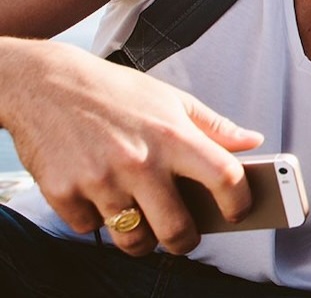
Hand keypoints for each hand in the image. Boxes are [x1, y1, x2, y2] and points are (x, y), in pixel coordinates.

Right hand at [2, 39, 262, 256]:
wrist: (44, 83)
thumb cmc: (112, 92)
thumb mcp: (170, 99)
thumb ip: (214, 126)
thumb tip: (253, 141)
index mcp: (173, 136)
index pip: (225, 178)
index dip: (239, 203)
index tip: (238, 211)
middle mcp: (139, 161)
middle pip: (178, 230)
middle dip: (186, 241)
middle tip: (184, 234)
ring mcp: (100, 180)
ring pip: (134, 240)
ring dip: (141, 239)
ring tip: (142, 220)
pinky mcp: (63, 192)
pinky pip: (90, 228)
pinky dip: (95, 220)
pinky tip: (98, 197)